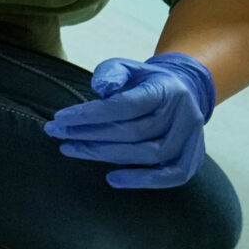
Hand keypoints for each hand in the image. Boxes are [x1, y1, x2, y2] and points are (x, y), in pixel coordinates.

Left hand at [46, 53, 216, 188]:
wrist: (182, 92)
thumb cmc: (143, 82)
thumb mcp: (126, 67)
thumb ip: (111, 73)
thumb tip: (101, 88)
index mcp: (166, 89)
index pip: (127, 104)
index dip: (92, 113)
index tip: (60, 118)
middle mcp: (184, 115)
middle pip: (134, 131)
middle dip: (90, 135)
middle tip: (57, 133)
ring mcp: (191, 139)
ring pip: (148, 154)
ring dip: (106, 155)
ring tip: (71, 149)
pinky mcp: (191, 158)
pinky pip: (172, 176)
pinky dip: (142, 180)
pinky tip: (111, 179)